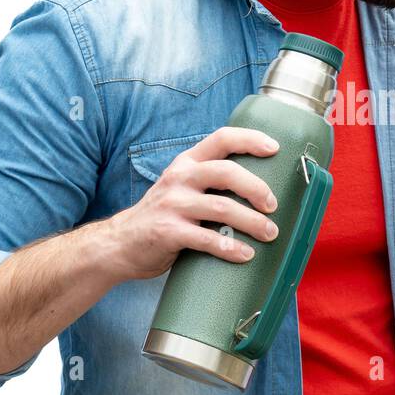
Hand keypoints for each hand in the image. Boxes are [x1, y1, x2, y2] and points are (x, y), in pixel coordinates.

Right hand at [103, 127, 282, 280]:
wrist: (119, 243)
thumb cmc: (163, 216)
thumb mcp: (181, 187)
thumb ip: (209, 182)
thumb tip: (260, 188)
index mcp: (187, 163)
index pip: (222, 139)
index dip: (250, 140)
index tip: (275, 149)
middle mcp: (180, 178)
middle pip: (227, 172)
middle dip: (257, 188)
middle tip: (273, 206)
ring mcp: (172, 204)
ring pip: (222, 207)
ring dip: (252, 222)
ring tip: (269, 234)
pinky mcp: (168, 232)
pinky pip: (206, 239)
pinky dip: (230, 248)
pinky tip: (245, 255)